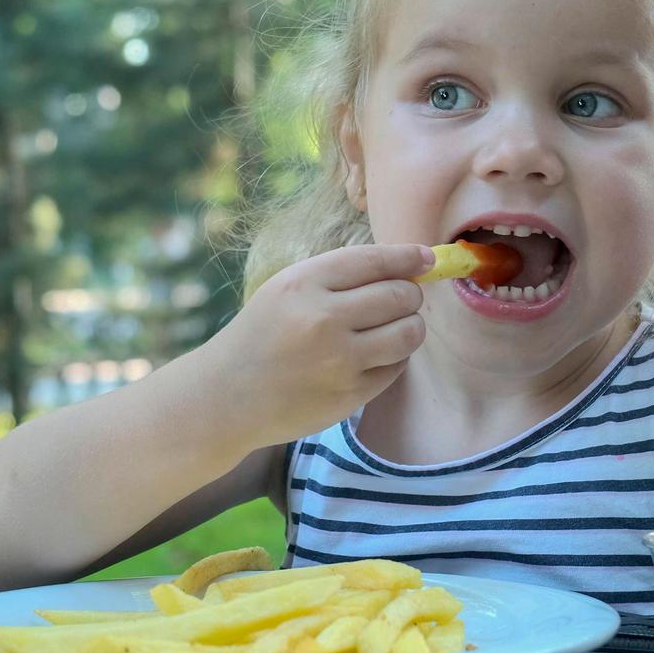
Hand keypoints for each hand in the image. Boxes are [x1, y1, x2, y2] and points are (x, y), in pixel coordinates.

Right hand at [207, 243, 434, 447]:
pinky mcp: (349, 394)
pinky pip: (396, 368)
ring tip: (397, 327)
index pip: (375, 260)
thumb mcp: (287, 289)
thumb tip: (407, 267)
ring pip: (409, 333)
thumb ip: (339, 276)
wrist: (227, 395)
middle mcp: (323, 319)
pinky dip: (395, 358)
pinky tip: (375, 356)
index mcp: (304, 284)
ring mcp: (338, 360)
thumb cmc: (262, 335)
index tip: (427, 258)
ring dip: (412, 326)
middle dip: (411, 294)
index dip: (409, 257)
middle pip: (400, 295)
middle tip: (403, 299)